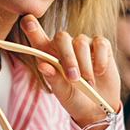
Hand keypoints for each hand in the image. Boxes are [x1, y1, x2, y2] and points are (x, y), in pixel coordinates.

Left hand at [19, 14, 120, 129]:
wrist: (97, 107)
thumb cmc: (74, 98)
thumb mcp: (62, 92)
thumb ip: (53, 79)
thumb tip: (42, 65)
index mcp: (49, 54)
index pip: (37, 36)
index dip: (31, 26)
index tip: (28, 22)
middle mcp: (65, 46)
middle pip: (62, 37)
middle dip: (67, 58)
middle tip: (73, 78)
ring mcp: (83, 44)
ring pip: (81, 43)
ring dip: (84, 65)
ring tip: (88, 83)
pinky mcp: (101, 46)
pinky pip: (100, 44)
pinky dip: (99, 60)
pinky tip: (99, 73)